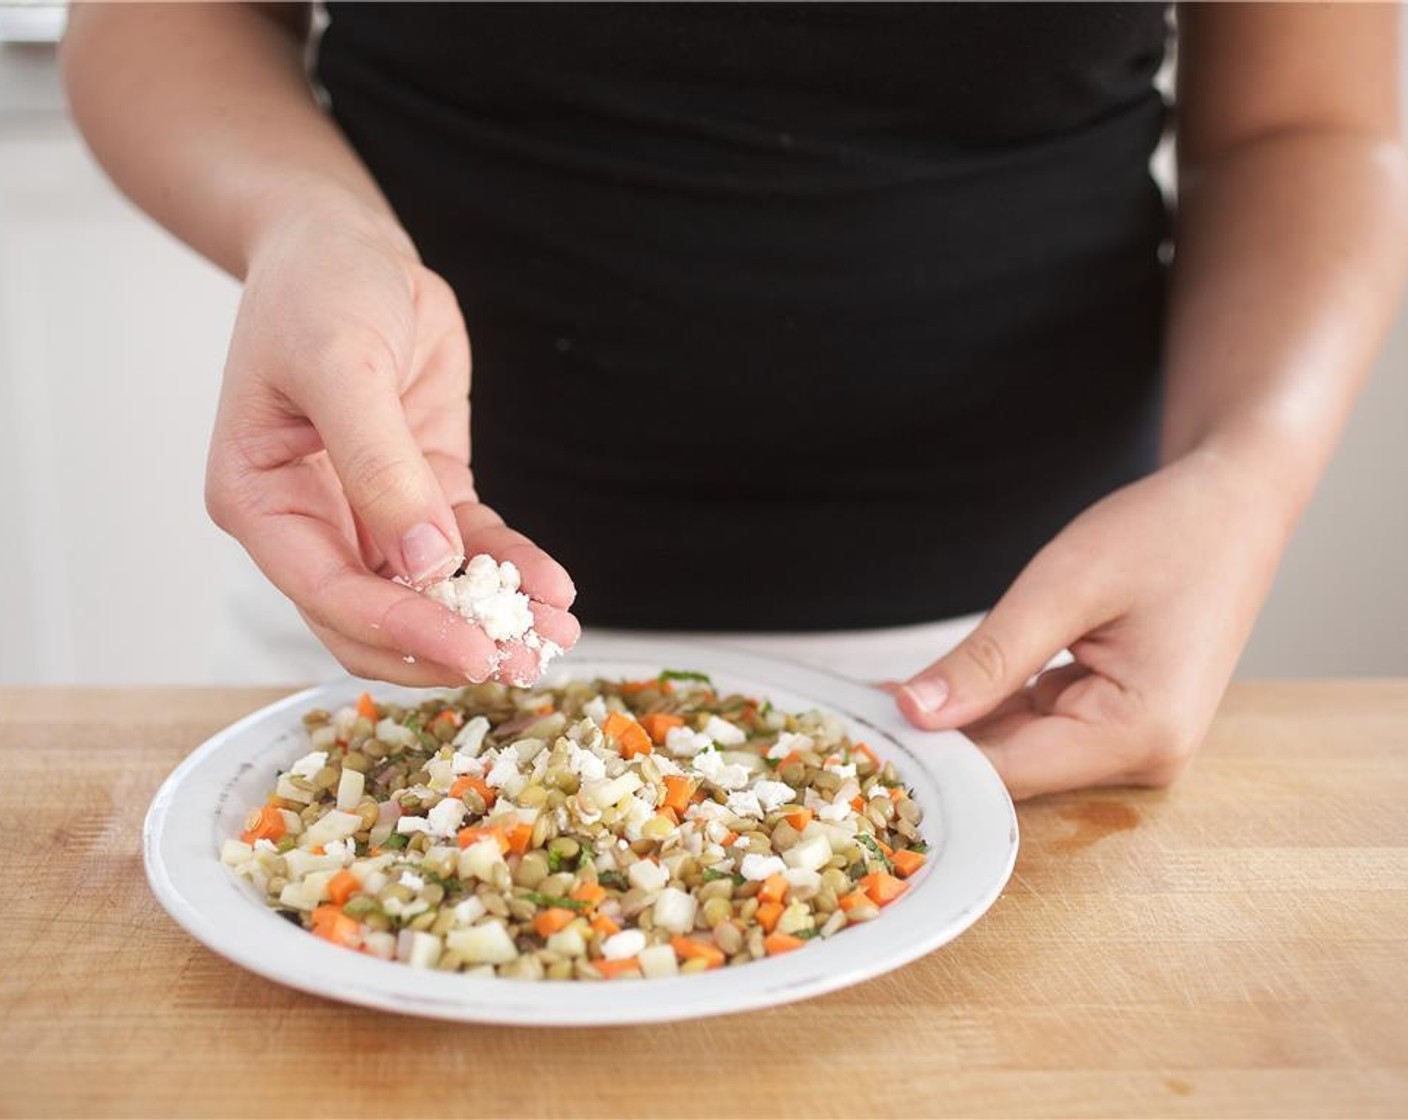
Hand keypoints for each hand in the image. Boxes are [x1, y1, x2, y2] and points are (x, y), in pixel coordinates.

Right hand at [205, 193, 578, 685]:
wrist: (348, 246)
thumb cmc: (318, 290)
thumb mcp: (340, 364)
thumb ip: (379, 465)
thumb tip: (426, 561)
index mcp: (261, 501)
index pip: (329, 593)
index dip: (402, 630)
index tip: (472, 654)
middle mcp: (312, 521)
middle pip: (377, 616)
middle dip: (449, 646)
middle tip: (522, 667)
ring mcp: (371, 513)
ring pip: (430, 594)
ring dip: (492, 621)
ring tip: (556, 640)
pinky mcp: (425, 493)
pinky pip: (472, 548)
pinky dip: (512, 571)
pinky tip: (556, 588)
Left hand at [894, 449, 1286, 798]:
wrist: (1236, 503)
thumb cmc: (1166, 532)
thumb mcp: (1064, 587)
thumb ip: (988, 658)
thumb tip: (914, 715)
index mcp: (1140, 734)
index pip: (1007, 772)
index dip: (929, 756)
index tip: (858, 738)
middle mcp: (1145, 757)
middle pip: (1011, 768)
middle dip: (936, 741)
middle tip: (852, 716)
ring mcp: (1135, 745)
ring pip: (1017, 750)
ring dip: (956, 724)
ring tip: (877, 702)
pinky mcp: (1119, 724)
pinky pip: (1036, 727)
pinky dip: (987, 707)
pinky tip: (932, 691)